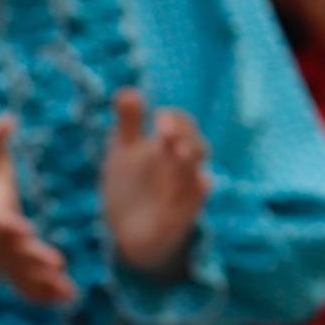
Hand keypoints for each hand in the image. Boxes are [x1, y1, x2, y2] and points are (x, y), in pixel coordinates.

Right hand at [0, 115, 74, 303]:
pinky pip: (29, 288)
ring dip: (42, 283)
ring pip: (23, 276)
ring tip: (66, 290)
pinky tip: (69, 297)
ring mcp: (7, 261)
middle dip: (31, 258)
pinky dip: (45, 295)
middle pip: (13, 252)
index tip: (22, 229)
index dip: (8, 226)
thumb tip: (5, 119)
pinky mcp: (17, 273)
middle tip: (54, 263)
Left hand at [101, 90, 211, 275]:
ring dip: (190, 160)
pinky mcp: (182, 217)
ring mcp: (184, 192)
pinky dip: (199, 193)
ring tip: (179, 151)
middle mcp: (181, 166)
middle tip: (164, 131)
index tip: (157, 118)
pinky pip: (197, 203)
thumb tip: (129, 91)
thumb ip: (129, 122)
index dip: (175, 119)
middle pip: (195, 145)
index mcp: (168, 147)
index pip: (181, 125)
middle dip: (183, 136)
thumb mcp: (124, 150)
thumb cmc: (129, 185)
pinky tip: (200, 183)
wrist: (126, 233)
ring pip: (198, 172)